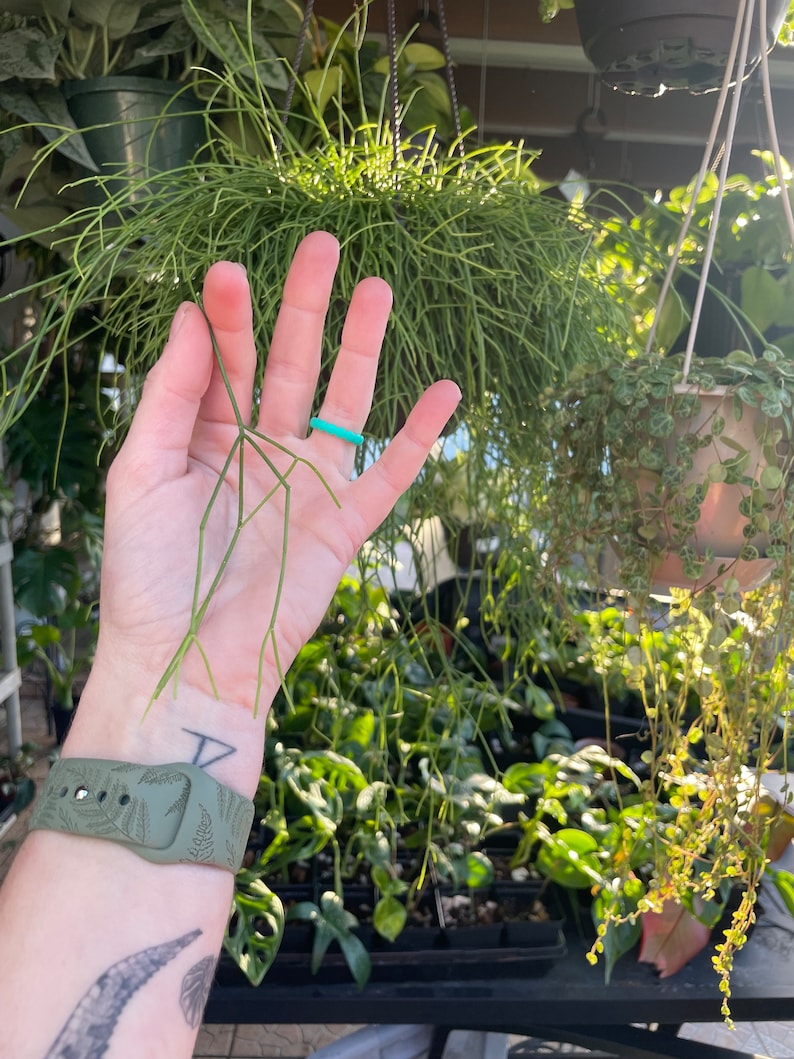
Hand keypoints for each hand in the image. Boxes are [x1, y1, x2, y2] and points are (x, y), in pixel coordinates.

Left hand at [91, 231, 459, 718]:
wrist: (188, 663)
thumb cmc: (149, 574)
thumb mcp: (140, 473)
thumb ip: (170, 395)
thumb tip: (194, 314)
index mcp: (207, 438)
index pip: (225, 360)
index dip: (230, 315)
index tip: (229, 269)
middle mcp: (262, 452)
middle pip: (290, 364)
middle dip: (304, 306)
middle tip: (320, 243)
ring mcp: (308, 484)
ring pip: (345, 402)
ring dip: (363, 348)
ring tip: (378, 287)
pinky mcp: (345, 524)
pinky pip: (390, 473)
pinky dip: (419, 436)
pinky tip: (444, 391)